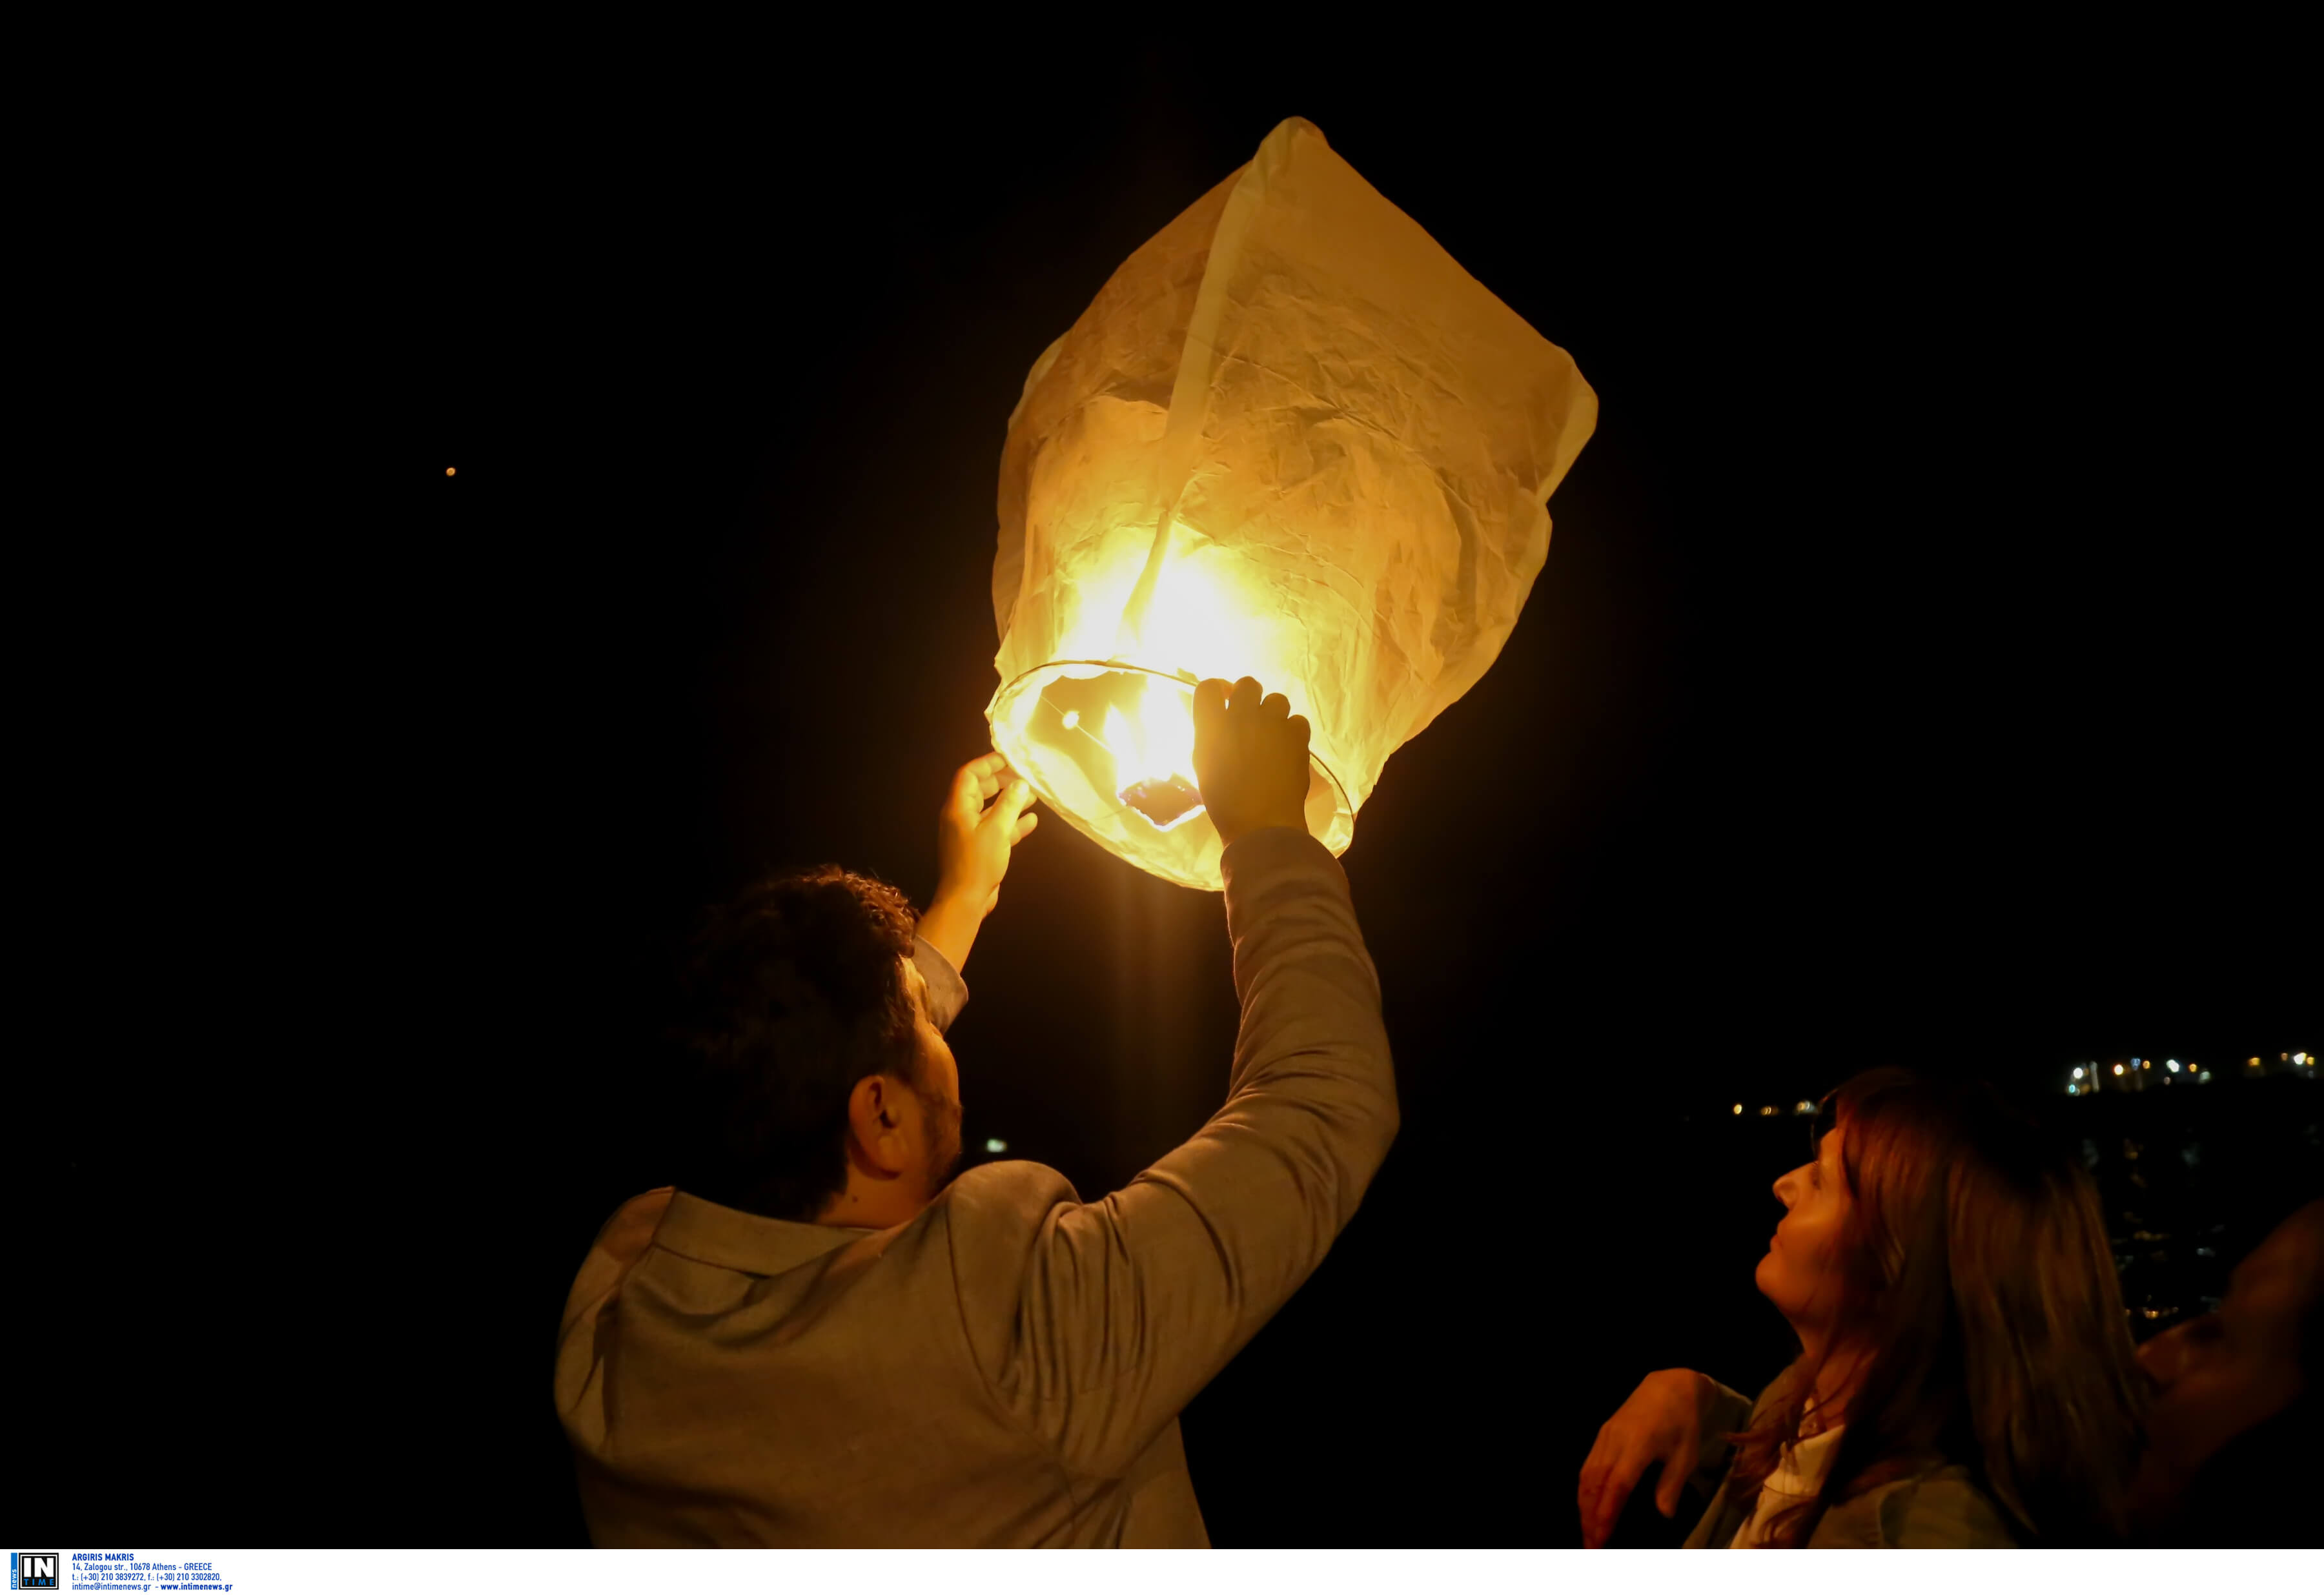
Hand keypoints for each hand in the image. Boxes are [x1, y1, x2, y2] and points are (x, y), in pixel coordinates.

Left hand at [934, 751, 1037, 917]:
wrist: (965, 900)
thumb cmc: (978, 862)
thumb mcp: (997, 830)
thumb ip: (1009, 804)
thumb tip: (1020, 783)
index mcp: (958, 807)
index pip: (969, 775)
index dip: (988, 764)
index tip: (1009, 759)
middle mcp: (961, 817)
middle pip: (980, 790)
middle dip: (1001, 781)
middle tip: (1023, 776)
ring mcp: (970, 834)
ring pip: (990, 810)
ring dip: (1010, 802)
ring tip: (1033, 796)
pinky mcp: (980, 849)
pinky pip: (996, 829)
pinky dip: (1012, 823)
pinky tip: (1031, 821)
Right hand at [1192, 676, 1310, 849]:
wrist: (1261, 823)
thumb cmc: (1225, 801)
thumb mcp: (1204, 766)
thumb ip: (1210, 737)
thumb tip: (1220, 721)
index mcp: (1212, 726)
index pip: (1208, 687)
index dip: (1215, 692)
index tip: (1221, 703)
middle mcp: (1241, 716)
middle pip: (1247, 684)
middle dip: (1248, 698)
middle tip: (1249, 719)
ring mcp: (1272, 723)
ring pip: (1276, 699)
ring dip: (1273, 714)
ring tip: (1272, 736)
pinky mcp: (1297, 735)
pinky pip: (1297, 720)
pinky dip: (1292, 731)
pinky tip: (1288, 749)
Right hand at [1576, 1369, 1718, 1547]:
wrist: (1670, 1385)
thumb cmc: (1683, 1422)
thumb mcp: (1686, 1454)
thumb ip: (1672, 1484)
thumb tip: (1664, 1515)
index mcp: (1638, 1445)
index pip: (1617, 1484)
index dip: (1607, 1511)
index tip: (1601, 1536)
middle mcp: (1615, 1440)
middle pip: (1595, 1483)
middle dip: (1590, 1515)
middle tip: (1589, 1544)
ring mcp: (1605, 1436)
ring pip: (1587, 1474)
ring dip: (1584, 1504)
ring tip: (1586, 1530)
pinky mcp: (1602, 1434)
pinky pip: (1588, 1464)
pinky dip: (1584, 1488)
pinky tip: (1586, 1504)